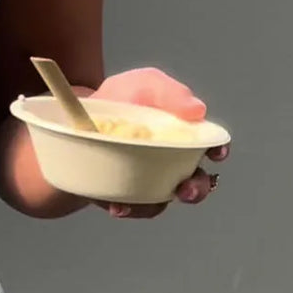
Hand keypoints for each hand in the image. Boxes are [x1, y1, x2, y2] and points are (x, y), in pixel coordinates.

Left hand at [85, 67, 229, 218]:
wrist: (73, 116)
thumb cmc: (118, 98)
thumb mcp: (142, 84)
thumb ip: (169, 91)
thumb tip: (197, 110)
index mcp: (181, 134)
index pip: (209, 145)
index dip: (218, 149)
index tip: (215, 152)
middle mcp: (169, 161)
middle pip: (196, 181)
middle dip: (197, 189)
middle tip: (186, 186)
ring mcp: (146, 179)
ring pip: (164, 200)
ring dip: (161, 204)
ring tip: (149, 200)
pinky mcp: (122, 194)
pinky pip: (131, 208)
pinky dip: (127, 209)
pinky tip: (117, 205)